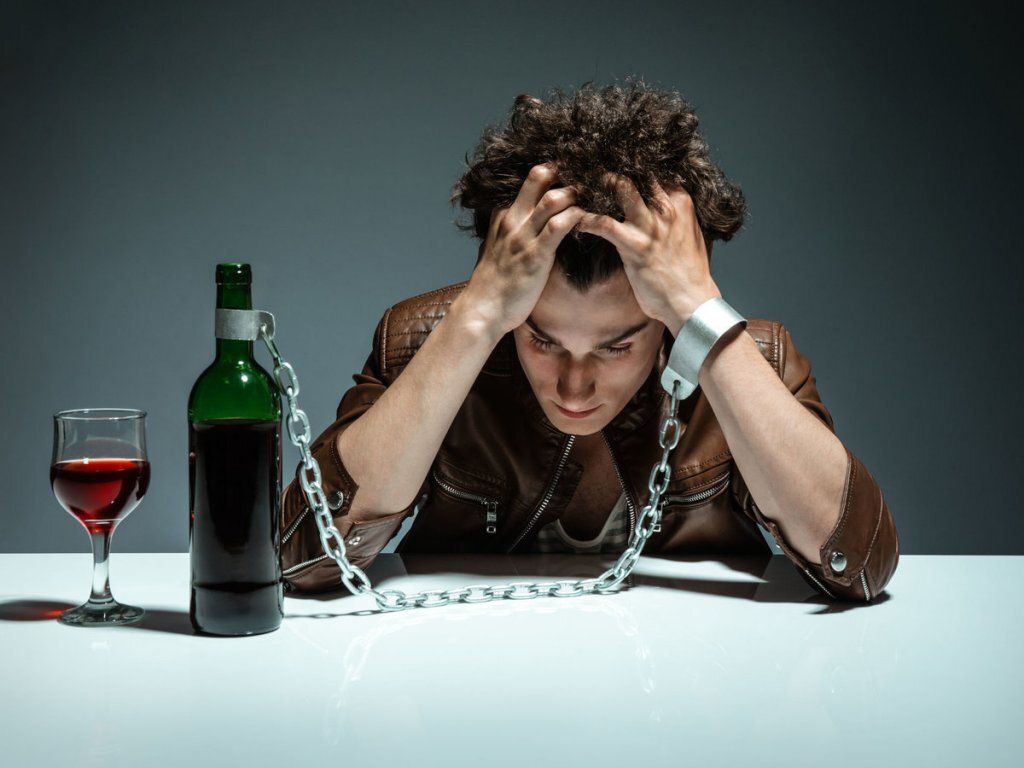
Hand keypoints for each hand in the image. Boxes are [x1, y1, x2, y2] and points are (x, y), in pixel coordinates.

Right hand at [459, 164, 586, 337]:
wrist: (482, 310)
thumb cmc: (493, 284)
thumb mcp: (495, 248)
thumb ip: (508, 233)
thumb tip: (519, 229)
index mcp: (503, 215)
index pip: (529, 180)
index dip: (553, 173)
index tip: (572, 175)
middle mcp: (512, 219)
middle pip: (539, 176)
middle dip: (566, 173)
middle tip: (587, 182)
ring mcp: (523, 236)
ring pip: (553, 198)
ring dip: (575, 195)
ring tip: (592, 201)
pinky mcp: (536, 255)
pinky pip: (560, 226)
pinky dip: (578, 218)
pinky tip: (589, 221)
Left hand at [577, 175, 720, 333]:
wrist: (691, 302)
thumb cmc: (688, 271)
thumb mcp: (690, 233)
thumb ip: (676, 214)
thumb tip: (661, 202)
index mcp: (681, 201)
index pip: (654, 169)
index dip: (632, 163)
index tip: (612, 159)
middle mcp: (667, 207)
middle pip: (637, 171)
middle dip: (612, 165)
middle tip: (588, 165)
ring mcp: (651, 225)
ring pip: (620, 187)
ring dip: (596, 185)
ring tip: (578, 185)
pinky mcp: (635, 245)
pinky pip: (604, 223)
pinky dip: (585, 219)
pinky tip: (574, 220)